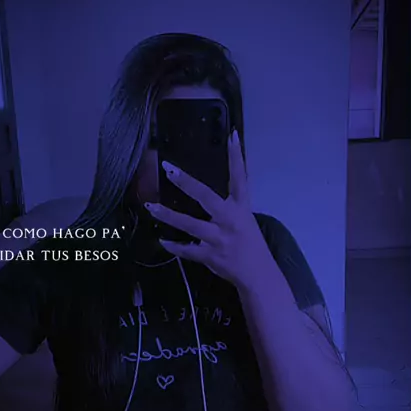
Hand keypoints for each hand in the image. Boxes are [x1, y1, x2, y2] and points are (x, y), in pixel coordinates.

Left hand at [144, 130, 270, 288]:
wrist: (259, 275)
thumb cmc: (251, 246)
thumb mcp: (244, 221)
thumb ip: (227, 208)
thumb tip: (205, 196)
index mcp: (241, 208)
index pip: (240, 177)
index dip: (236, 156)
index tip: (232, 135)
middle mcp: (230, 220)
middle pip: (206, 196)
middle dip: (186, 183)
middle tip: (168, 169)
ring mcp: (219, 238)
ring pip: (190, 224)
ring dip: (169, 215)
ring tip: (151, 208)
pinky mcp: (210, 255)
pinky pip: (187, 250)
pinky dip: (174, 246)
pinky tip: (162, 240)